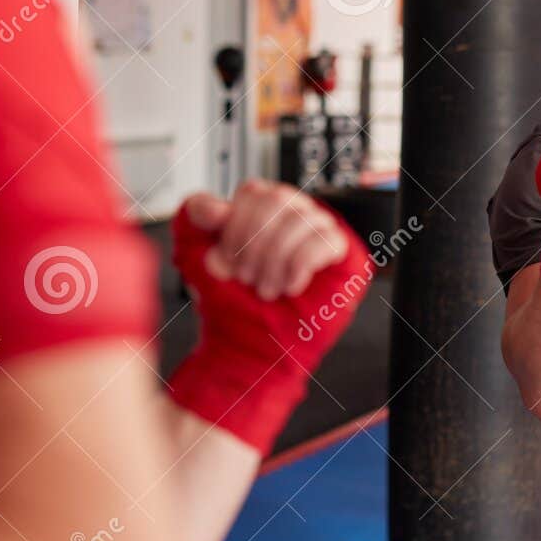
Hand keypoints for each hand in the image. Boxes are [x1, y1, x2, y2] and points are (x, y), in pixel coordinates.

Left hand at [167, 181, 370, 454]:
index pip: (255, 192)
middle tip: (245, 278)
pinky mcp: (344, 260)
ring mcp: (321, 235)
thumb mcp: (196, 253)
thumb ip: (196, 215)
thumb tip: (217, 206)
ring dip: (276, 259)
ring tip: (266, 290)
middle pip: (279, 200)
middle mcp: (295, 215)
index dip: (236, 227)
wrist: (248, 349)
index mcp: (264, 208)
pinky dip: (301, 264)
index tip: (226, 260)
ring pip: (303, 218)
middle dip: (255, 245)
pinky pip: (327, 241)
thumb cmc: (229, 304)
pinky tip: (290, 287)